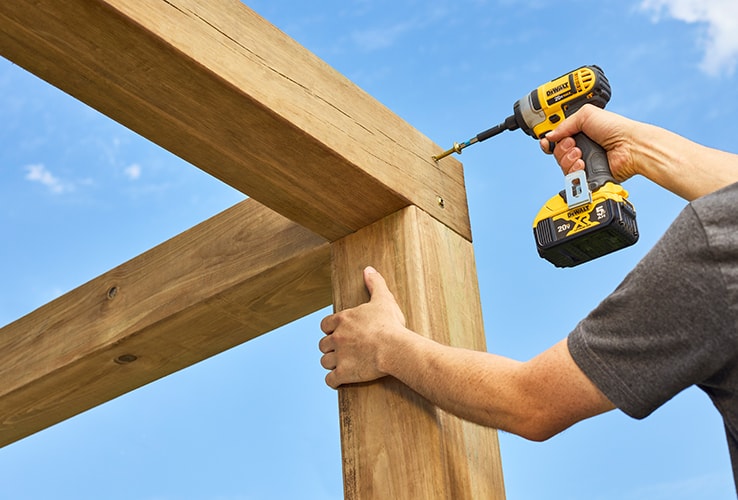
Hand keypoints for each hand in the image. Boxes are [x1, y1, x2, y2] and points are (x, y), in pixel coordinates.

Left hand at [319, 266, 407, 388]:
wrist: (395, 348)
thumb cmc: (390, 324)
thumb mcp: (383, 299)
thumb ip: (375, 283)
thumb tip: (368, 269)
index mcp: (343, 320)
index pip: (325, 325)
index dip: (330, 330)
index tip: (338, 333)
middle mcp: (337, 337)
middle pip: (323, 344)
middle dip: (330, 348)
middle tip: (342, 350)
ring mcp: (339, 356)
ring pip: (325, 362)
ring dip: (331, 364)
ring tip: (341, 365)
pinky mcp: (344, 373)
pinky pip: (330, 380)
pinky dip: (334, 381)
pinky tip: (339, 380)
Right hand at [539, 104, 639, 182]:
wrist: (629, 146)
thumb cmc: (615, 128)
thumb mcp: (586, 115)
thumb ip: (564, 123)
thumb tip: (549, 136)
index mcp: (579, 133)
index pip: (557, 139)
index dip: (550, 141)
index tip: (547, 141)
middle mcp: (580, 147)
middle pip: (556, 152)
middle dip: (561, 148)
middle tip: (574, 143)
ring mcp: (583, 162)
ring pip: (562, 165)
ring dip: (568, 158)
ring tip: (580, 153)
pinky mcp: (587, 175)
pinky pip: (571, 176)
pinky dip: (574, 169)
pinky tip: (582, 163)